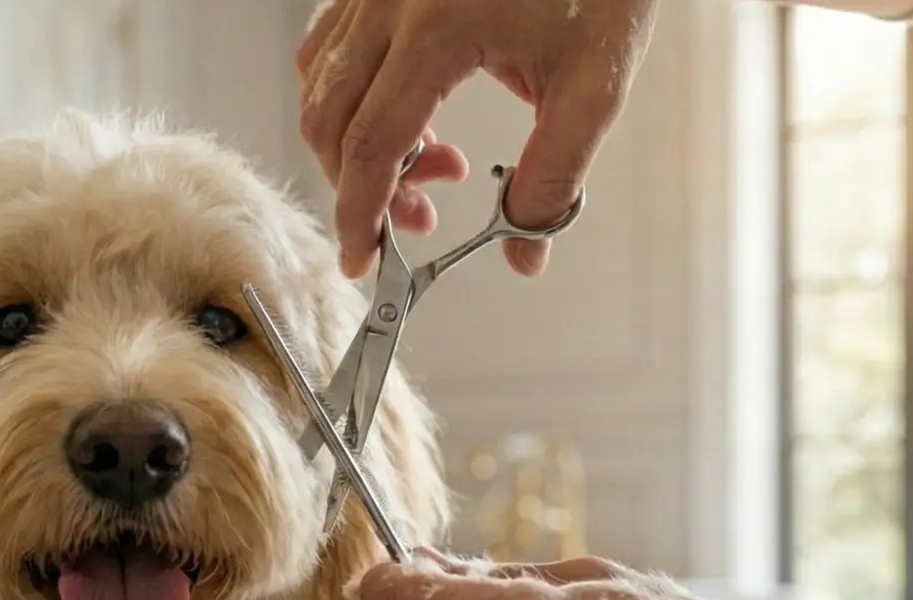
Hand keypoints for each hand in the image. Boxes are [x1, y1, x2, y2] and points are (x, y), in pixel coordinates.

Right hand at [297, 0, 659, 278]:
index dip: (359, 215)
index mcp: (437, 30)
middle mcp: (389, 3)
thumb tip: (525, 250)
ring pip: (319, 87)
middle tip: (420, 216)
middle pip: (329, 123)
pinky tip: (405, 113)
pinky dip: (349, 99)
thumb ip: (555, 177)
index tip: (364, 260)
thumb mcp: (593, 86)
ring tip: (431, 159)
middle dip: (361, 188)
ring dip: (355, 145)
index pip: (370, 146)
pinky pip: (330, 50)